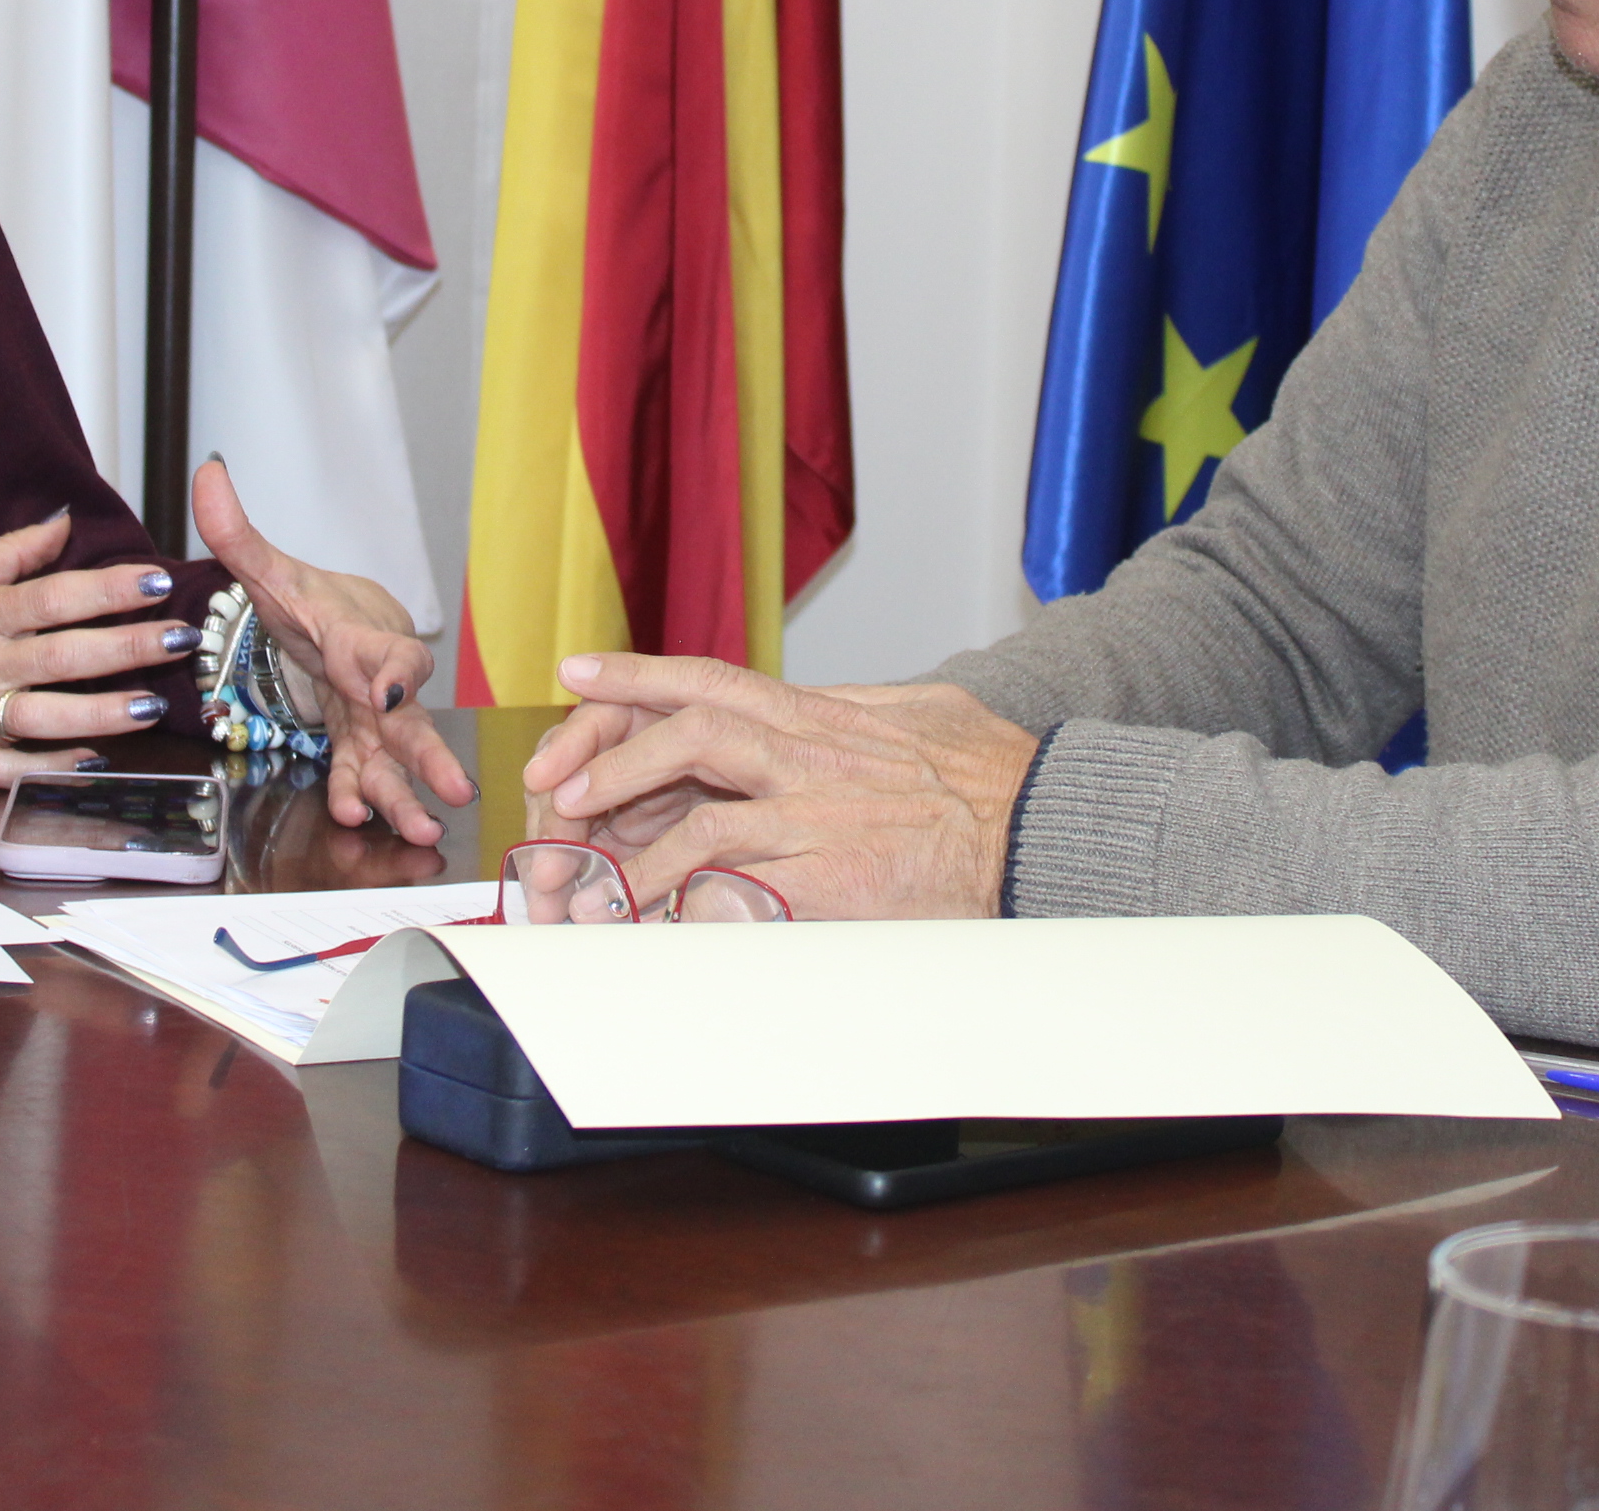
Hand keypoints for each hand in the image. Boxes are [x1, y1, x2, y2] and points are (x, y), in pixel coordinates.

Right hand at [0, 510, 196, 782]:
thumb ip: (7, 553)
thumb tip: (63, 522)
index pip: (54, 597)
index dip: (107, 590)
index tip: (154, 582)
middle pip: (66, 655)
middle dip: (129, 648)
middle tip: (180, 639)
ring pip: (50, 716)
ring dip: (105, 713)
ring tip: (153, 705)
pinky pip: (12, 769)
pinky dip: (52, 769)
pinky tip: (93, 762)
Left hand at [193, 457, 474, 845]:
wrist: (339, 624)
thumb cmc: (311, 601)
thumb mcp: (269, 570)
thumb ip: (237, 531)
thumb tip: (208, 471)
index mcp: (363, 638)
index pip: (392, 654)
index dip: (394, 673)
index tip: (387, 694)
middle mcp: (379, 682)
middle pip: (412, 720)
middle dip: (430, 755)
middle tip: (451, 787)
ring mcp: (376, 719)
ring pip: (397, 758)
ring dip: (407, 795)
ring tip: (422, 827)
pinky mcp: (362, 743)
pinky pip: (366, 772)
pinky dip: (363, 795)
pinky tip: (357, 817)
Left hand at [534, 654, 1036, 920]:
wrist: (1041, 828)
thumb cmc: (992, 774)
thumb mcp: (919, 711)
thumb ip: (857, 708)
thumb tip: (831, 700)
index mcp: (822, 715)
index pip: (711, 678)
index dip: (637, 673)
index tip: (576, 671)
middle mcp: (810, 756)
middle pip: (689, 734)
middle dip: (611, 754)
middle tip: (558, 784)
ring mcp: (817, 817)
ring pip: (698, 820)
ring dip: (632, 853)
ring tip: (585, 882)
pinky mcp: (830, 879)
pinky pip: (738, 893)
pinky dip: (684, 908)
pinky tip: (651, 926)